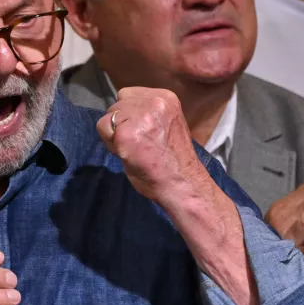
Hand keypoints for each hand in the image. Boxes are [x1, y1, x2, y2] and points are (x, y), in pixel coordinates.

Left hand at [98, 88, 259, 304]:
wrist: (195, 205)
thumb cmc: (177, 180)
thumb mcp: (161, 140)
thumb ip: (143, 120)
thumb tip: (115, 110)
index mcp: (167, 99)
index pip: (122, 99)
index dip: (124, 126)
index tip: (144, 148)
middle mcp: (159, 102)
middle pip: (111, 111)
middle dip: (119, 135)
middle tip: (145, 161)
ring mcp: (148, 122)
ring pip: (108, 126)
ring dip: (118, 148)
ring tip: (145, 167)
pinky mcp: (138, 142)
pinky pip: (109, 141)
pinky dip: (119, 159)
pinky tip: (142, 172)